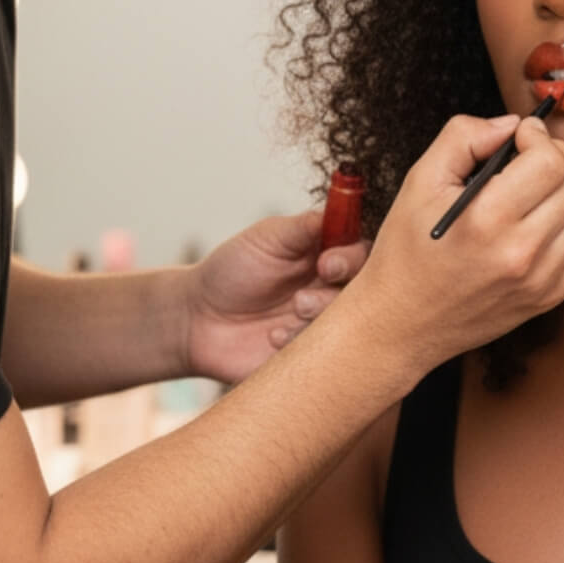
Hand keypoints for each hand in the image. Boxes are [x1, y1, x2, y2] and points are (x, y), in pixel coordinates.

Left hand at [182, 211, 369, 382]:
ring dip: (320, 314)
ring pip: (348, 322)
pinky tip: (274, 337)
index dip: (353, 257)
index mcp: (329, 255)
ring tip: (292, 310)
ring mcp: (325, 323)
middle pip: (366, 290)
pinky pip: (326, 353)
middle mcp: (333, 289)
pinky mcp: (312, 355)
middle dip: (339, 290)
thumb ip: (306, 225)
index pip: (364, 252)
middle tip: (309, 291)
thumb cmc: (232, 270)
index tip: (326, 263)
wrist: (197, 320)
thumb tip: (342, 207)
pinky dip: (302, 341)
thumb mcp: (268, 237)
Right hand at [341, 112, 563, 377]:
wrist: (400, 323)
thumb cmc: (405, 251)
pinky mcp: (553, 296)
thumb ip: (464, 136)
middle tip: (528, 157)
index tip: (518, 137)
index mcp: (487, 219)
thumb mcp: (418, 181)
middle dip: (557, 155)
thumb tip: (512, 124)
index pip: (547, 159)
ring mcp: (544, 278)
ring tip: (544, 183)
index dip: (537, 136)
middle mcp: (523, 251)